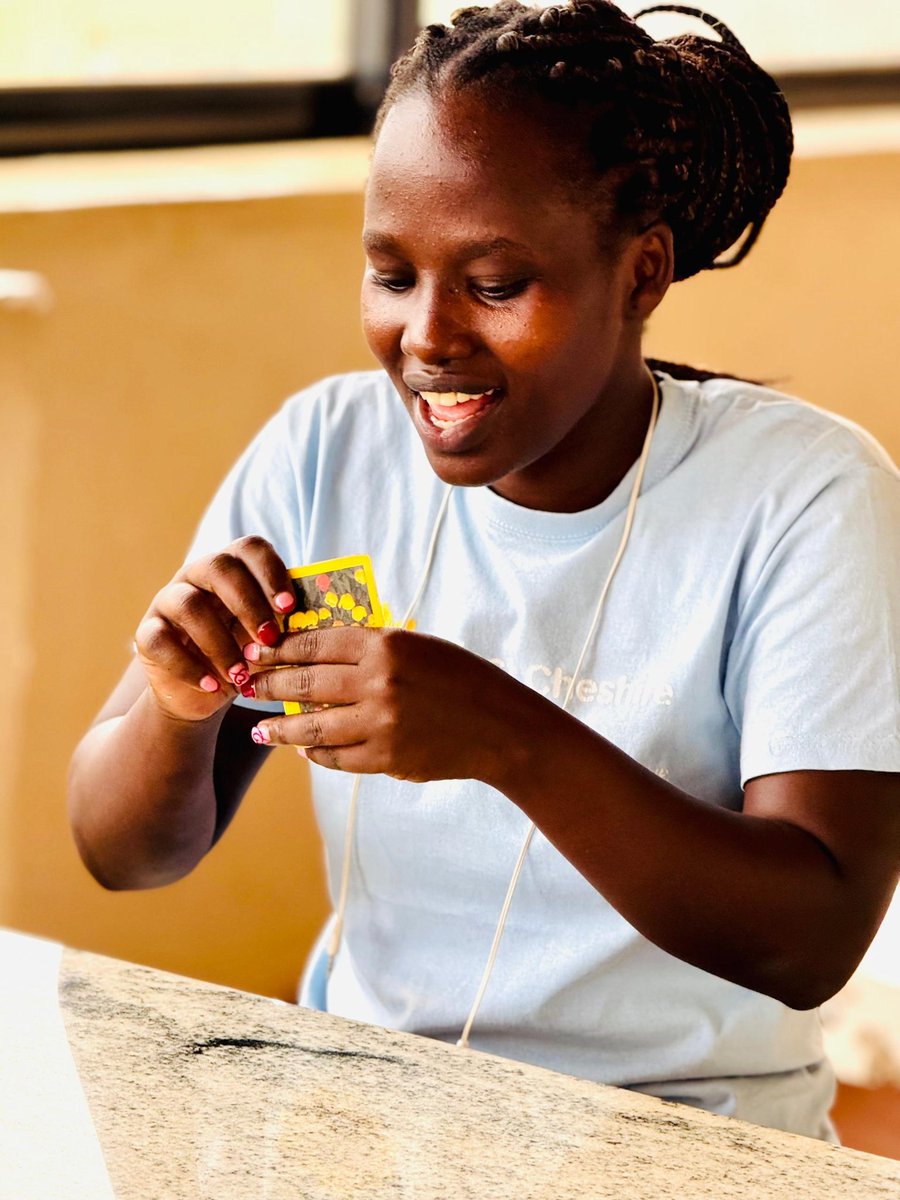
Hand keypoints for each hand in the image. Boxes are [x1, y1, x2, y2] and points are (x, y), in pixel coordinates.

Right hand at [133, 536, 295, 721]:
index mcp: (232, 567)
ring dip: (220, 642)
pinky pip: (159, 641)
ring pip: (188, 605)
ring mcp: (167, 602)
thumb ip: (285, 621)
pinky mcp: (147, 634)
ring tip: (241, 675)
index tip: (289, 606)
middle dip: (248, 604)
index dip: (271, 572)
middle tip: (270, 640)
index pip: (250, 548)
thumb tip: (320, 620)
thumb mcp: (268, 636)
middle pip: (218, 567)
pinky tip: (213, 687)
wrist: (204, 691)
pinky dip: (189, 667)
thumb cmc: (245, 653)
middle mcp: (197, 576)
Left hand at [244, 625, 528, 784]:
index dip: (279, 648)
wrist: (501, 727)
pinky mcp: (386, 759)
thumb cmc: (463, 678)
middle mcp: (378, 682)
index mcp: (386, 645)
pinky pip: (337, 757)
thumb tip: (318, 654)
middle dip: (268, 685)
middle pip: (304, 683)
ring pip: (311, 727)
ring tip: (260, 728)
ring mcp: (381, 724)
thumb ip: (372, 649)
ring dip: (280, 729)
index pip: (315, 643)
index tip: (257, 650)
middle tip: (246, 686)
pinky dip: (316, 754)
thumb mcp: (419, 647)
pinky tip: (303, 751)